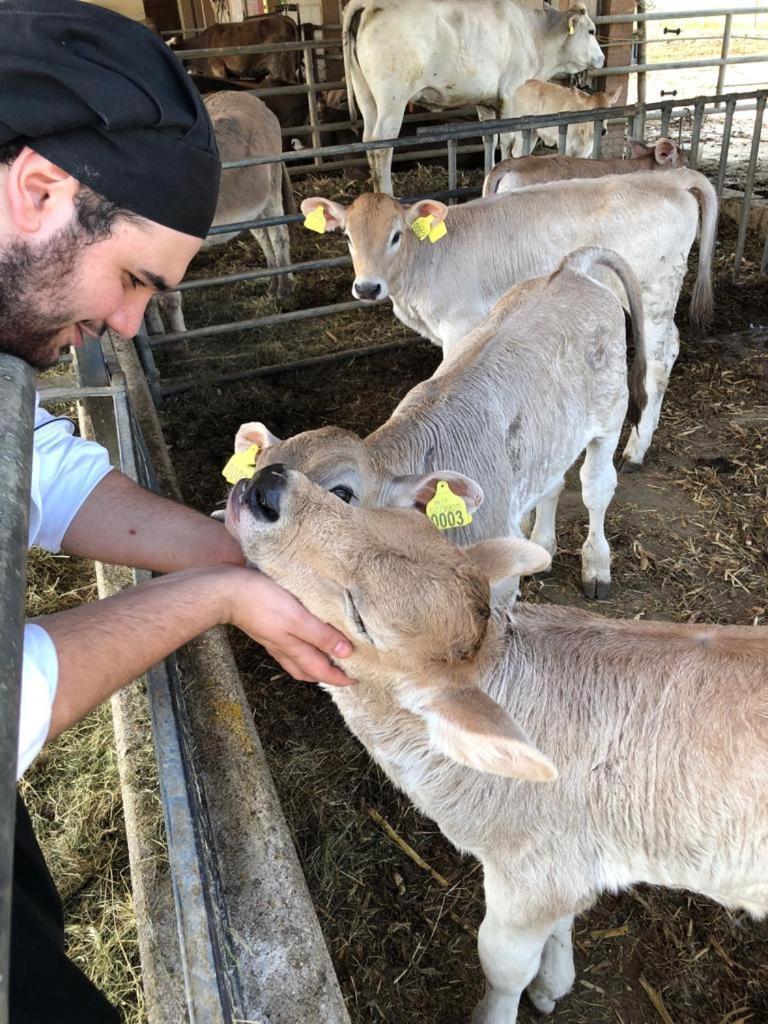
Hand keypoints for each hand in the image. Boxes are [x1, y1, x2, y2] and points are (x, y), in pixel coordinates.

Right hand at [223, 568, 354, 686]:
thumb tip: (345, 653)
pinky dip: (301, 647)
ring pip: (297, 659)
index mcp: (293, 649)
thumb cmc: (262, 602)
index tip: (357, 679)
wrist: (227, 591)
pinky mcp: (266, 627)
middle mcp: (283, 649)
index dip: (339, 678)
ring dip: (313, 661)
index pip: (320, 671)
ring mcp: (272, 639)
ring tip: (328, 655)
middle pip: (307, 670)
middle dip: (326, 675)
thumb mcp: (297, 618)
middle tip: (344, 671)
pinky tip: (305, 635)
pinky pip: (288, 645)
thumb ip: (320, 636)